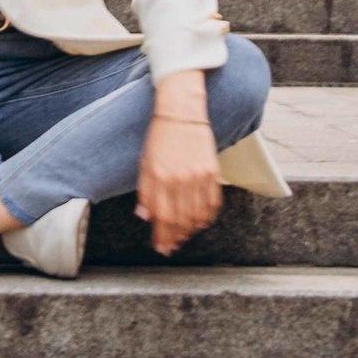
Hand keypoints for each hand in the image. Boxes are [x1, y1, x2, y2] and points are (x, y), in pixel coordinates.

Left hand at [135, 84, 221, 255]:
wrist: (182, 111)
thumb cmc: (160, 136)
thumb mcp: (145, 162)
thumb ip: (144, 191)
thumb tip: (144, 216)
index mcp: (158, 176)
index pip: (161, 216)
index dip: (161, 236)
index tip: (160, 246)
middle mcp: (179, 178)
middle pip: (179, 220)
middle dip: (174, 237)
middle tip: (172, 246)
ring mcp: (198, 175)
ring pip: (196, 215)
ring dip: (190, 230)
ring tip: (184, 236)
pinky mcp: (212, 171)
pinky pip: (212, 203)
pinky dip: (206, 217)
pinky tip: (200, 222)